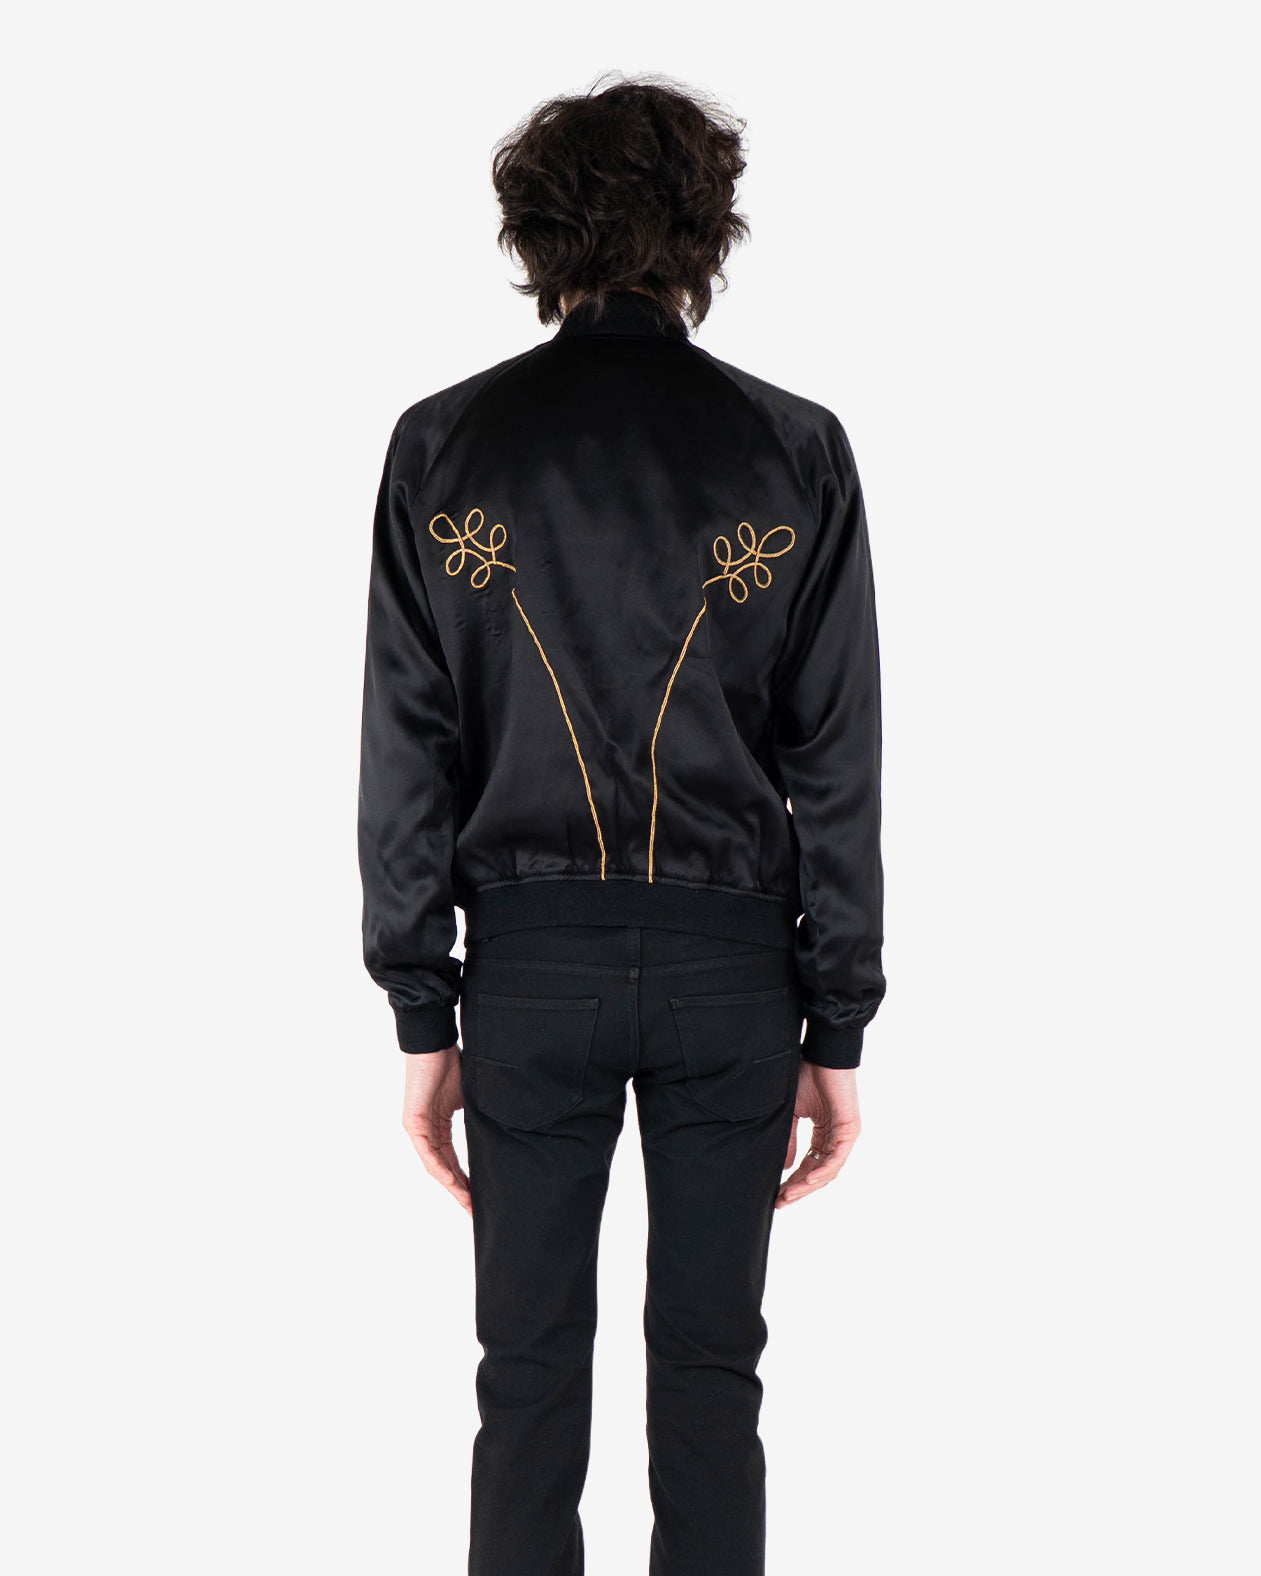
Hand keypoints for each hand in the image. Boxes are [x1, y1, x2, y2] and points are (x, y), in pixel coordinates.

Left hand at [402, 1045, 471, 1215]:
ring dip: (451, 1186)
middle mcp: (428, 1132)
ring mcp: (419, 1129)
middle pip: (445, 1169)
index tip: (482, 1199)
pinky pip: (427, 1152)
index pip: (454, 1161)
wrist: (434, 1044)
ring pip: (435, 1165)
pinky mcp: (413, 1123)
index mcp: (441, 1127)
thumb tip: (503, 1129)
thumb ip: (480, 1116)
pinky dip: (439, 1167)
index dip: (467, 1181)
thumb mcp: (470, 1096)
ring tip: (466, 1203)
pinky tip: (450, 1182)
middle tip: (475, 1211)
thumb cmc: (452, 1063)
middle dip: (461, 1192)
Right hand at [775, 1063, 860, 1207]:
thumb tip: (785, 1168)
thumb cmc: (807, 1077)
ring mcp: (844, 1135)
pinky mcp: (850, 1130)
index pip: (808, 1165)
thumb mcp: (792, 1113)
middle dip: (798, 1189)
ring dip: (808, 1185)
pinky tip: (807, 1180)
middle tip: (781, 1202)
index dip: (792, 1181)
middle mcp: (835, 1138)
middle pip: (818, 1173)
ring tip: (789, 1195)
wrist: (822, 1055)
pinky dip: (822, 1171)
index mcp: (823, 1133)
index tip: (776, 1195)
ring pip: (827, 1170)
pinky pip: (837, 1158)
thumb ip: (789, 1140)